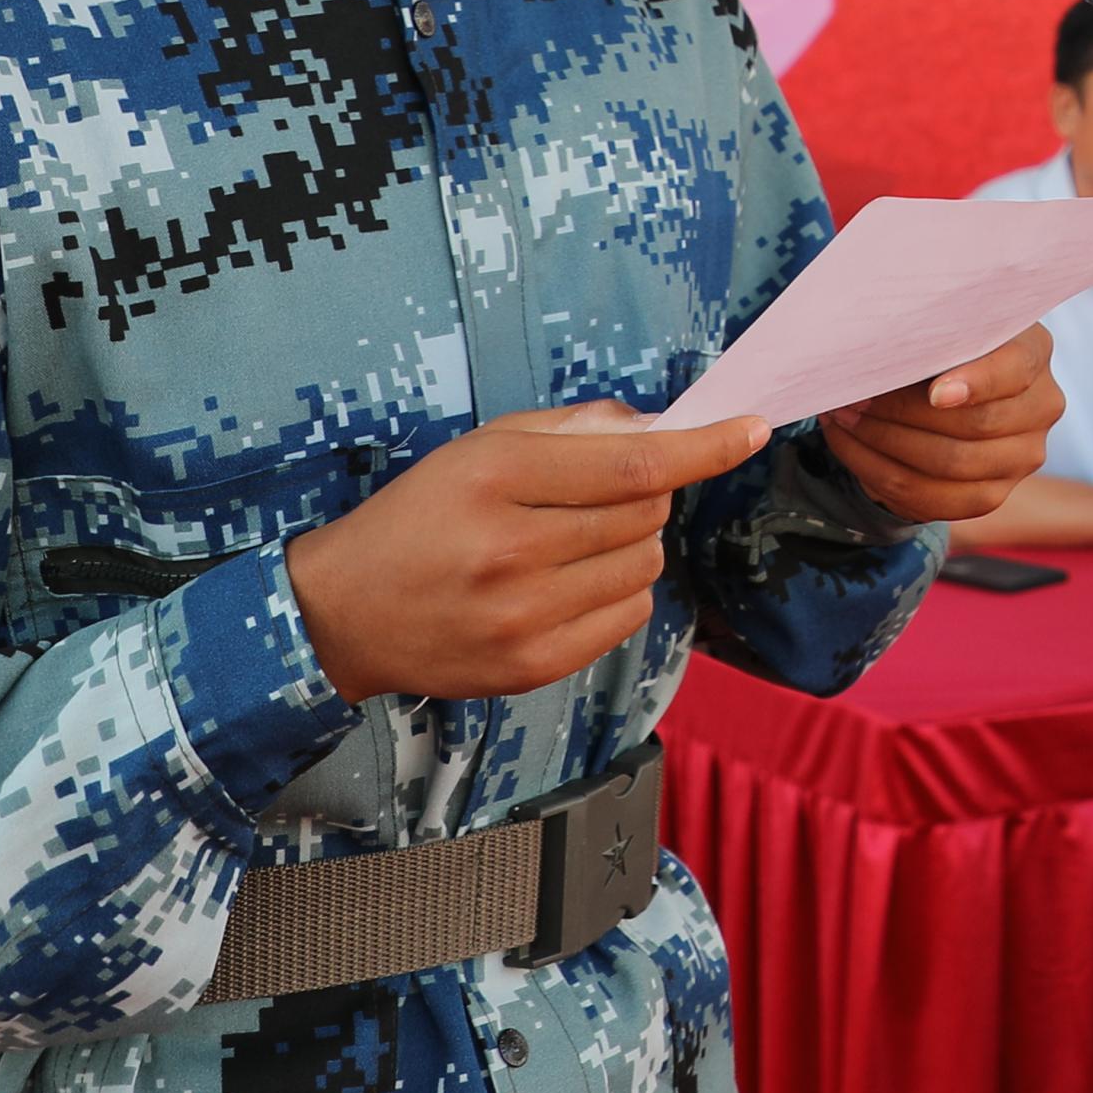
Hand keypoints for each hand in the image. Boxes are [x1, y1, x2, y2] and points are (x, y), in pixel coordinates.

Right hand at [286, 406, 769, 702]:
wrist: (342, 614)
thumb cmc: (417, 518)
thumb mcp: (476, 449)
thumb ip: (568, 431)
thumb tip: (654, 425)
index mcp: (494, 479)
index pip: (631, 465)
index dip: (702, 447)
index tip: (750, 430)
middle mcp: (511, 550)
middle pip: (645, 515)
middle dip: (643, 497)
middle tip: (593, 499)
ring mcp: (522, 617)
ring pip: (644, 566)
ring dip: (630, 546)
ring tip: (572, 546)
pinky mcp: (531, 667)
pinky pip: (628, 617)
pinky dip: (617, 592)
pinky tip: (568, 585)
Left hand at [823, 324, 1064, 526]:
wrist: (949, 388)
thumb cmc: (941, 345)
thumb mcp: (945, 324)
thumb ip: (930, 333)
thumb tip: (882, 351)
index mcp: (1034, 353)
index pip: (1013, 372)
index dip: (974, 384)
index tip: (933, 393)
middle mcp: (1041, 408)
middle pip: (975, 424)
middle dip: (902, 412)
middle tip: (852, 395)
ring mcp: (1022, 458)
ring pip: (949, 465)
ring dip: (883, 442)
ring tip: (844, 417)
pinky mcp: (991, 496)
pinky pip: (932, 499)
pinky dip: (879, 472)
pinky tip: (852, 446)